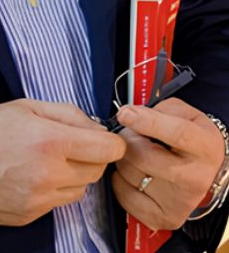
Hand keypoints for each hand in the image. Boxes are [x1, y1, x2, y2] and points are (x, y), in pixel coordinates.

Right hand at [0, 98, 125, 226]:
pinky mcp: (29, 216)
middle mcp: (48, 175)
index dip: (110, 141)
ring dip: (72, 174)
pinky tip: (28, 174)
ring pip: (79, 190)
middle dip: (91, 155)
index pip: (107, 149)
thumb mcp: (22, 106)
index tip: (104, 137)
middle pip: (97, 171)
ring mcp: (39, 200)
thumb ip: (65, 113)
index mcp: (49, 141)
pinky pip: (56, 203)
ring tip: (45, 159)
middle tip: (68, 143)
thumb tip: (93, 125)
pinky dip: (51, 189)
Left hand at [112, 97, 225, 230]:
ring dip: (123, 158)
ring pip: (129, 173)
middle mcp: (195, 178)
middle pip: (143, 156)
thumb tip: (130, 114)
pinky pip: (124, 194)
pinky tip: (134, 173)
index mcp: (204, 147)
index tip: (125, 114)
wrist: (206, 172)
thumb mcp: (185, 114)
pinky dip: (120, 181)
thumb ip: (159, 109)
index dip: (147, 122)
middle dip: (127, 139)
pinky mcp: (164, 217)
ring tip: (136, 154)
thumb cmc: (192, 140)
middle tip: (132, 135)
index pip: (176, 133)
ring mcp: (180, 202)